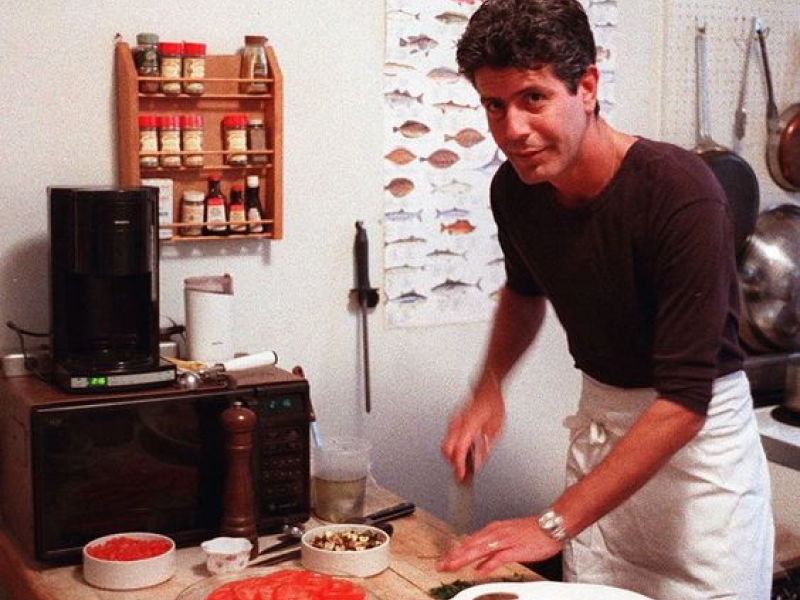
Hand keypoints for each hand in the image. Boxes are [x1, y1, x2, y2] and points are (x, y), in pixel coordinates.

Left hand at [436, 516, 561, 575]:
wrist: (550, 525)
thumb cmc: (531, 532)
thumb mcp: (507, 539)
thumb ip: (492, 552)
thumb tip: (479, 565)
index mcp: (493, 530)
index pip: (469, 542)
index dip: (455, 552)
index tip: (444, 561)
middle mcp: (495, 533)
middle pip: (470, 546)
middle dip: (454, 556)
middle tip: (441, 565)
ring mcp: (504, 541)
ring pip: (479, 550)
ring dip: (464, 559)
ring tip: (452, 566)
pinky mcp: (515, 548)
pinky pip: (498, 557)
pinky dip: (487, 564)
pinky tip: (479, 571)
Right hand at [441, 374, 504, 479]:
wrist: (487, 389)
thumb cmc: (492, 405)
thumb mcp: (495, 429)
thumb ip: (485, 448)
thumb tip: (477, 464)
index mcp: (469, 423)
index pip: (459, 448)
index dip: (459, 465)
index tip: (461, 475)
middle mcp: (457, 421)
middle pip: (446, 448)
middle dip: (453, 462)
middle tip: (463, 471)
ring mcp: (453, 420)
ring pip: (445, 443)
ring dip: (453, 455)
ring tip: (466, 462)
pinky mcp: (452, 420)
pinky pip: (449, 437)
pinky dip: (454, 447)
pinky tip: (465, 450)